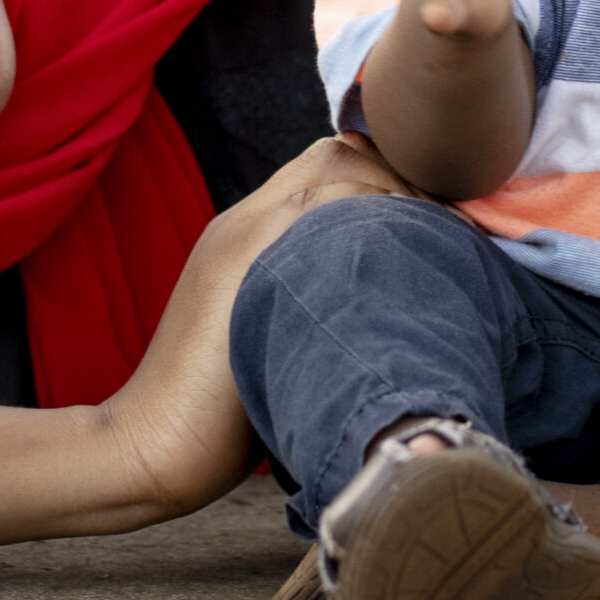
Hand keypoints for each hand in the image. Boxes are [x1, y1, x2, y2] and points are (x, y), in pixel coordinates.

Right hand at [101, 135, 420, 515]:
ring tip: (439, 237)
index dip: (386, 181)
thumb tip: (389, 312)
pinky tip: (410, 253)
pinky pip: (319, 204)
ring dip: (395, 192)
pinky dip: (372, 213)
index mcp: (245, 237)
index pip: (325, 168)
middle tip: (447, 224)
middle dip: (399, 176)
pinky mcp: (243, 260)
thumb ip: (310, 303)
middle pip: (332, 154)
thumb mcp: (271, 340)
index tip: (432, 221)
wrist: (152, 446)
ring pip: (331, 168)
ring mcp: (240, 237)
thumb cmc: (219, 418)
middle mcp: (241, 223)